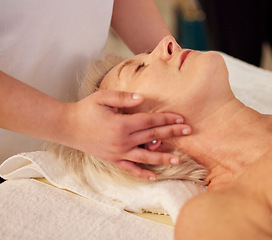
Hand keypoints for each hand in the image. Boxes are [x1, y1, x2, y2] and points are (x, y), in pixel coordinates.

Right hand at [62, 90, 190, 179]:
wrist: (67, 127)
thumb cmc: (85, 109)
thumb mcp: (102, 98)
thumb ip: (123, 97)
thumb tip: (143, 98)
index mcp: (122, 124)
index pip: (150, 121)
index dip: (166, 119)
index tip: (180, 118)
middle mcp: (123, 141)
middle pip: (153, 136)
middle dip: (172, 133)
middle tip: (188, 131)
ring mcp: (118, 153)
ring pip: (145, 157)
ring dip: (163, 157)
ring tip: (178, 160)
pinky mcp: (113, 160)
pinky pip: (130, 169)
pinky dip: (141, 174)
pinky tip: (154, 177)